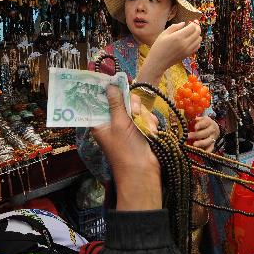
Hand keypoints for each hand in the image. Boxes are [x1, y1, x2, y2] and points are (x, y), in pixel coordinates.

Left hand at [92, 86, 161, 210]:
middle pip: (122, 101)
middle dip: (133, 106)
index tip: (116, 83)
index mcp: (100, 122)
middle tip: (136, 113)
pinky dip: (149, 123)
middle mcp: (112, 123)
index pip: (101, 101)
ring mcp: (127, 126)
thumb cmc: (126, 149)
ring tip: (146, 128)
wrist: (144, 171)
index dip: (108, 92)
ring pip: (137, 108)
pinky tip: (152, 131)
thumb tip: (110, 86)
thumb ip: (116, 103)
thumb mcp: (119, 124)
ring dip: (144, 116)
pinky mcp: (139, 130)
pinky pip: (145, 117)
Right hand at [138, 22, 201, 85]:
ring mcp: (187, 50)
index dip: (194, 23)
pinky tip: (192, 40)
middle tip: (194, 25)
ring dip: (197, 34)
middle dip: (197, 27)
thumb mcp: (163, 34)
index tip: (193, 21)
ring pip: (199, 39)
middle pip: (197, 33)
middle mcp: (185, 43)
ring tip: (192, 33)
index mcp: (178, 37)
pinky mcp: (187, 55)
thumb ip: (174, 27)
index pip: (192, 27)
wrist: (158, 62)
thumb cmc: (158, 47)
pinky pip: (197, 47)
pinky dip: (197, 42)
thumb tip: (183, 23)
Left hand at [188, 117, 219, 151]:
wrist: (213, 127)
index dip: (200, 125)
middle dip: (197, 135)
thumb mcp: (199, 119)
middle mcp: (212, 130)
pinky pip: (211, 148)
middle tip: (188, 136)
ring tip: (194, 144)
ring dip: (201, 143)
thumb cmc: (202, 123)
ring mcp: (213, 138)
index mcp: (209, 122)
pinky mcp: (213, 144)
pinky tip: (201, 154)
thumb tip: (189, 117)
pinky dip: (206, 151)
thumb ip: (194, 119)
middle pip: (206, 133)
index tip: (195, 127)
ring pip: (208, 141)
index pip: (205, 122)